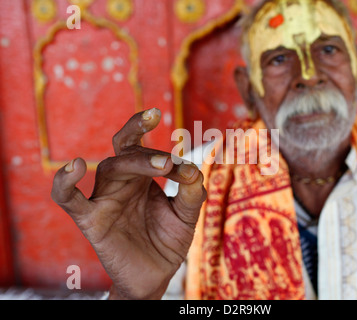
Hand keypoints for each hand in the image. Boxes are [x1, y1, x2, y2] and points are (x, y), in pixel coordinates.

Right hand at [51, 109, 206, 299]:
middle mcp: (121, 182)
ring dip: (134, 163)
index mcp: (142, 177)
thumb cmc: (167, 241)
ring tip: (162, 165)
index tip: (187, 170)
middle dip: (145, 147)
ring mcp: (104, 199)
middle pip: (126, 152)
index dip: (165, 154)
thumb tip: (194, 172)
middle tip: (169, 161)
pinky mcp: (90, 220)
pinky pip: (68, 199)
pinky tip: (74, 165)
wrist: (155, 275)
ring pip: (109, 168)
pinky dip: (64, 182)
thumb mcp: (185, 216)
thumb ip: (191, 194)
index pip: (145, 150)